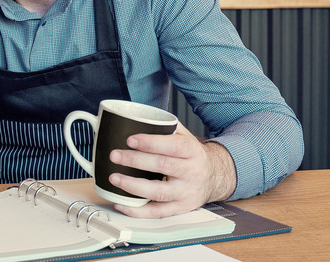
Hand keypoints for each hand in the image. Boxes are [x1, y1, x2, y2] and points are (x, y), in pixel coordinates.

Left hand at [106, 125, 236, 218]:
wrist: (214, 178)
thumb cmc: (191, 155)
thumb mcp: (185, 137)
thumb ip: (165, 127)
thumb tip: (136, 118)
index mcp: (192, 151)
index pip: (172, 146)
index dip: (151, 142)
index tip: (130, 139)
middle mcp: (191, 172)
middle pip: (163, 166)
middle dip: (135, 160)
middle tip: (115, 155)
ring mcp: (185, 193)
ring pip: (158, 192)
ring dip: (133, 186)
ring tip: (114, 178)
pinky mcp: (179, 208)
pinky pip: (157, 212)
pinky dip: (137, 210)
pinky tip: (121, 203)